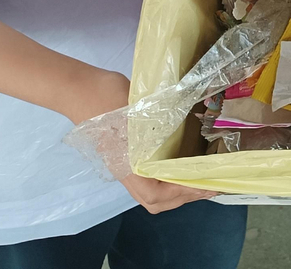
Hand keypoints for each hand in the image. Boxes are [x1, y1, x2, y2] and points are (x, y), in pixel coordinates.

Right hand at [67, 69, 217, 213]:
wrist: (79, 89)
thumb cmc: (105, 97)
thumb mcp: (135, 106)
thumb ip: (158, 120)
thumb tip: (193, 118)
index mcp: (125, 164)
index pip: (154, 193)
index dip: (180, 192)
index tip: (203, 183)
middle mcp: (125, 170)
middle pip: (154, 201)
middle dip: (184, 197)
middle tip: (210, 187)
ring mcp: (125, 165)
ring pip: (152, 193)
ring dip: (178, 193)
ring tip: (202, 182)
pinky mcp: (128, 157)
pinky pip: (150, 178)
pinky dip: (169, 180)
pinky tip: (185, 167)